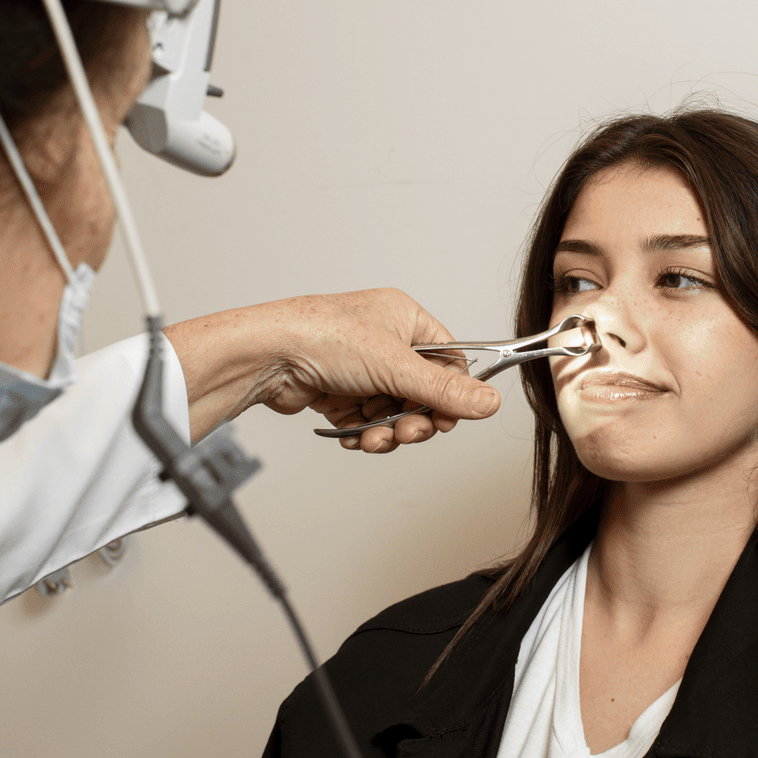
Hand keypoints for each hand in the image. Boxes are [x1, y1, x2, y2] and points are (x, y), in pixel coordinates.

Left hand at [165, 289, 501, 453]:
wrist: (268, 356)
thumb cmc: (323, 338)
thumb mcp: (396, 366)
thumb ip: (445, 391)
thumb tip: (489, 403)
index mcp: (405, 319)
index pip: (448, 362)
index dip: (450, 395)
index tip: (444, 420)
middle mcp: (384, 342)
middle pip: (421, 394)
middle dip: (414, 419)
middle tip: (406, 432)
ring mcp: (361, 369)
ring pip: (394, 412)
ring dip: (388, 432)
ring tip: (374, 437)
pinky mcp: (339, 393)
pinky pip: (367, 422)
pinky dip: (365, 434)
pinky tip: (356, 438)